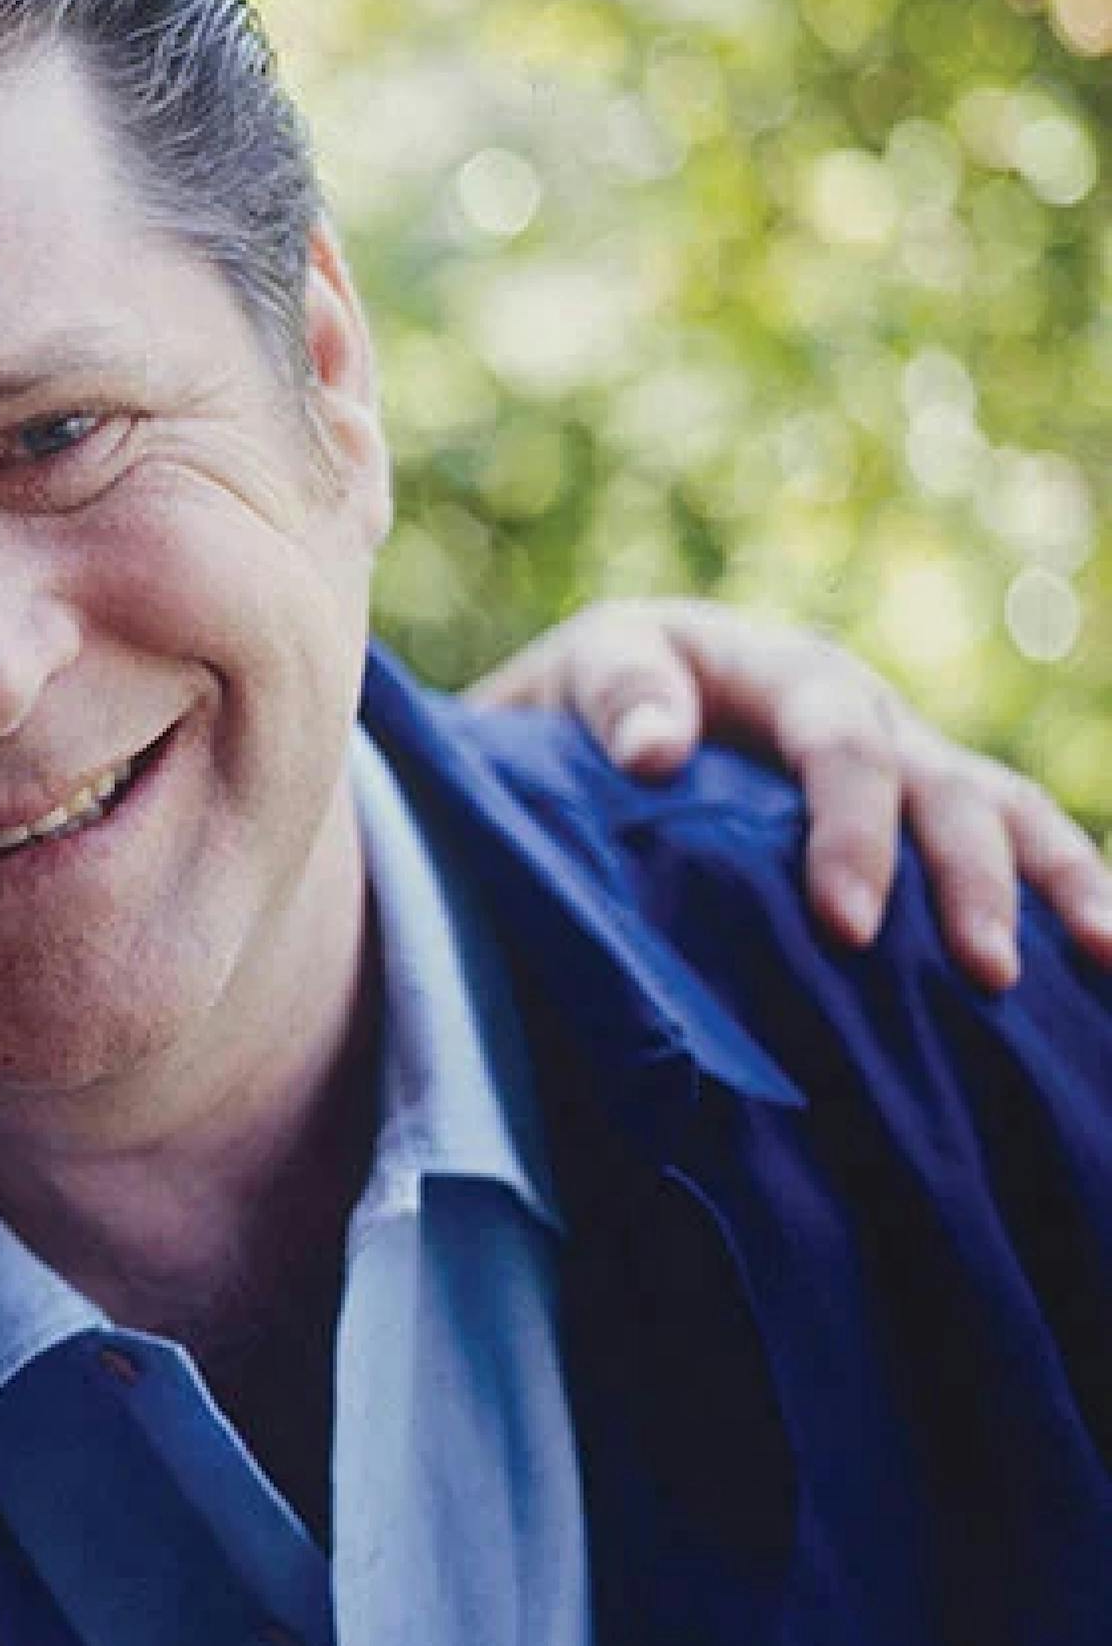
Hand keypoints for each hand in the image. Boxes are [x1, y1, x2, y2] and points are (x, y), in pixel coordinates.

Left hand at [466, 596, 1111, 991]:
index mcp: (788, 676)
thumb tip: (655, 752)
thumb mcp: (585, 673)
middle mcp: (869, 715)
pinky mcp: (920, 817)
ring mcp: (907, 764)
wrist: (602, 706)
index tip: (848, 926)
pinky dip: (1067, 894)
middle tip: (984, 972)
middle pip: (945, 790)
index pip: (839, 750)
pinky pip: (1013, 846)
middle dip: (971, 882)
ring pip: (1009, 814)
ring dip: (1061, 884)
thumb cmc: (588, 701)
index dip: (852, 834)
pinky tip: (1100, 967)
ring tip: (1105, 958)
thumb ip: (617, 697)